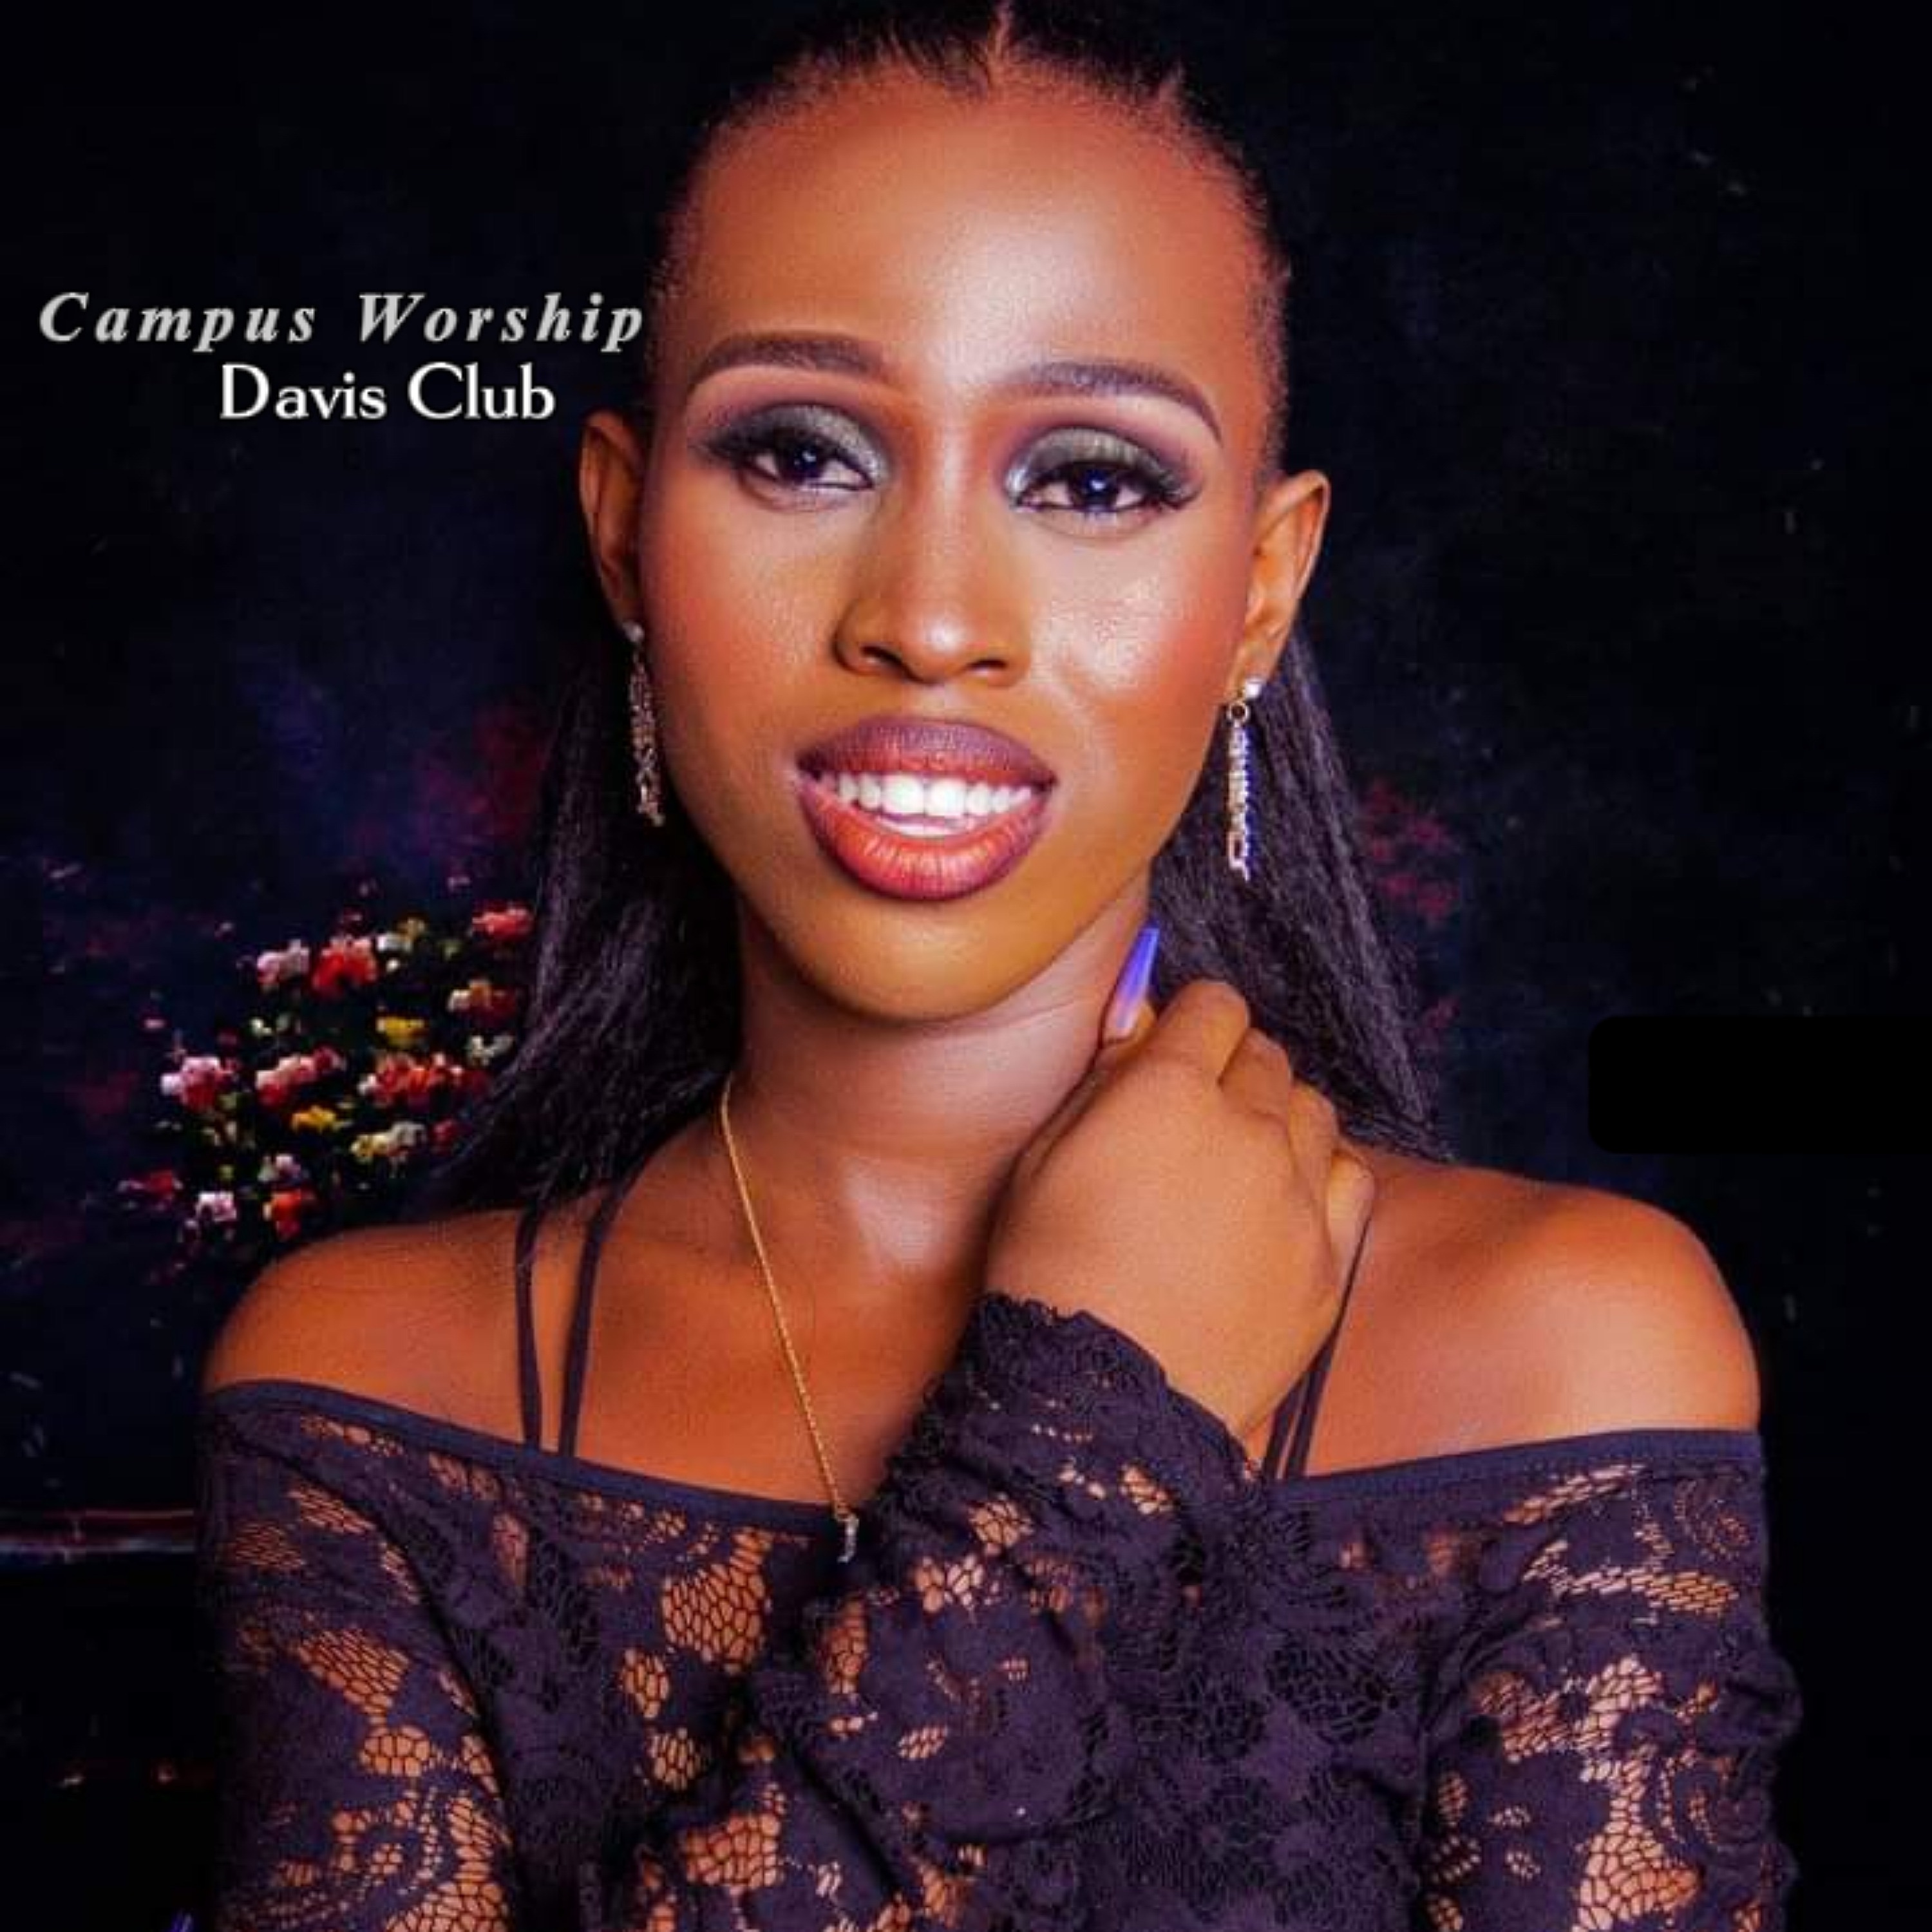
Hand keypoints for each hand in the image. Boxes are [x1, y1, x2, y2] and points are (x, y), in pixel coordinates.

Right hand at [983, 926, 1377, 1447]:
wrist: (1100, 1407)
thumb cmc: (1050, 1277)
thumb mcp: (1041, 1160)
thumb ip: (1101, 1080)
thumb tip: (1139, 1023)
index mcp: (1169, 1090)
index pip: (1215, 1006)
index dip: (1192, 1022)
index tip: (1176, 1050)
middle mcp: (1247, 1129)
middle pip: (1267, 1055)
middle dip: (1232, 1068)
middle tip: (1195, 1116)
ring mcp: (1297, 1196)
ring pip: (1314, 1109)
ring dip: (1280, 1117)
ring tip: (1240, 1161)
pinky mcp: (1329, 1260)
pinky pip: (1353, 1178)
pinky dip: (1323, 1174)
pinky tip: (1286, 1199)